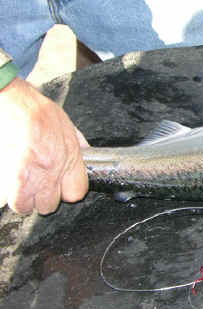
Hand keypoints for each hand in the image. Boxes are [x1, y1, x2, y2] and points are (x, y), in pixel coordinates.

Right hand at [0, 77, 88, 214]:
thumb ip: (78, 147)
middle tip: (37, 184)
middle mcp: (48, 170)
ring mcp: (26, 175)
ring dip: (22, 198)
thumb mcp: (67, 127)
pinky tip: (9, 179)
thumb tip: (88, 156)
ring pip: (24, 205)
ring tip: (22, 184)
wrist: (12, 102)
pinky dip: (6, 192)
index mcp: (67, 158)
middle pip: (48, 205)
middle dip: (42, 197)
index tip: (61, 186)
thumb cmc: (36, 111)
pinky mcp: (7, 176)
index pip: (76, 193)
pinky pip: (6, 198)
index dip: (68, 191)